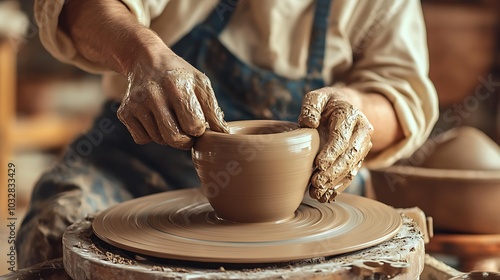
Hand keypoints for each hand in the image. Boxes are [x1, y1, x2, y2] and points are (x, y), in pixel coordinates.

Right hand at [117, 53, 227, 149]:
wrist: (145, 59)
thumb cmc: (179, 74)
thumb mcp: (200, 83)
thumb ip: (213, 109)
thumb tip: (224, 134)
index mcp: (177, 86)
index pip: (194, 125)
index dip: (199, 128)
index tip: (198, 121)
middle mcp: (153, 94)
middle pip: (174, 138)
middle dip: (186, 141)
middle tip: (188, 132)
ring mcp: (136, 104)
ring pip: (159, 140)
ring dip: (168, 136)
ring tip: (171, 118)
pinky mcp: (124, 112)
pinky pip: (142, 139)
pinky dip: (151, 135)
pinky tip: (155, 119)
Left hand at [298, 87, 372, 202]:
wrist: (345, 106)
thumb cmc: (326, 103)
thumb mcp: (316, 97)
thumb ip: (310, 107)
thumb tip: (308, 123)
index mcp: (351, 114)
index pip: (342, 136)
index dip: (332, 152)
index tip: (319, 165)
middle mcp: (363, 130)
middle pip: (350, 155)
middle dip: (333, 171)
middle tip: (316, 183)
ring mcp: (363, 145)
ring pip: (352, 168)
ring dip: (335, 182)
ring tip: (318, 193)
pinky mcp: (359, 157)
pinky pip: (351, 174)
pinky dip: (339, 187)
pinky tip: (326, 196)